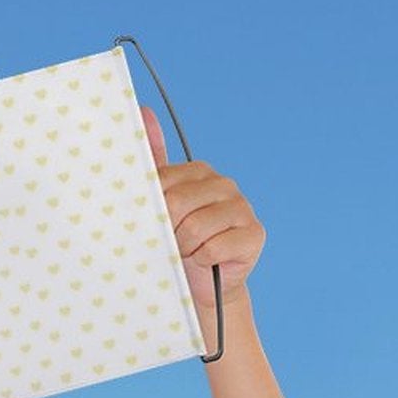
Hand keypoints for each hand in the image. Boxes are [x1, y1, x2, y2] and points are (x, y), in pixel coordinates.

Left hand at [143, 109, 263, 326]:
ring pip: (193, 229)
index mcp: (199, 172)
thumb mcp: (160, 206)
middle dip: (167, 232)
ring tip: (188, 254)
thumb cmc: (177, 246)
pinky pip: (213, 249)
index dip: (152, 212)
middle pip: (176, 205)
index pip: (161, 184)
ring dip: (184, 250)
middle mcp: (223, 184)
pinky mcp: (254, 234)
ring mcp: (242, 207)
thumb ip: (153, 165)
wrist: (203, 286)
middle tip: (172, 244)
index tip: (153, 226)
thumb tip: (143, 112)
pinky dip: (203, 262)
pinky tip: (207, 262)